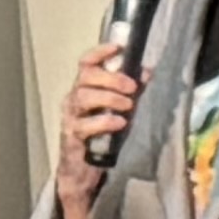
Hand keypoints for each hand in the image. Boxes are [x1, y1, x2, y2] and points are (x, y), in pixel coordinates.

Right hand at [52, 42, 143, 218]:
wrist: (84, 169)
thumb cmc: (102, 136)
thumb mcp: (120, 109)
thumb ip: (131, 91)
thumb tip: (147, 72)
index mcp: (84, 88)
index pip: (86, 63)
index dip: (99, 53)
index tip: (117, 48)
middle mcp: (74, 99)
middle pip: (86, 78)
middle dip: (111, 78)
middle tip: (132, 87)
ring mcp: (70, 117)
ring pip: (83, 97)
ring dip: (109, 98)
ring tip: (128, 106)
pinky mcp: (72, 136)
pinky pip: (85, 124)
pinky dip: (104, 121)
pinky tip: (119, 123)